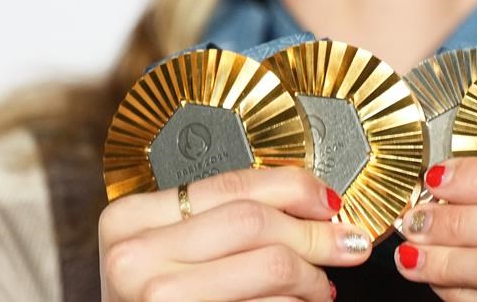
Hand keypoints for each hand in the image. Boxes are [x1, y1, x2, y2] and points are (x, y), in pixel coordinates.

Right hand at [98, 167, 370, 301]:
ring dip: (311, 276)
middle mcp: (135, 257)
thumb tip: (314, 204)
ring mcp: (157, 299)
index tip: (329, 201)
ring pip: (270, 266)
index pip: (231, 185)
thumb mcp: (169, 249)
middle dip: (314, 233)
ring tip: (318, 285)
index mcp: (130, 218)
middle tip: (346, 243)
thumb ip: (222, 218)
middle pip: (255, 222)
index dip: (294, 188)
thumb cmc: (154, 298)